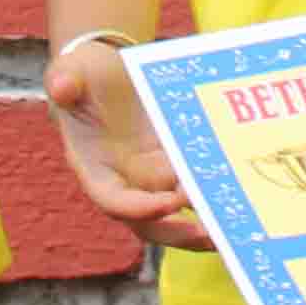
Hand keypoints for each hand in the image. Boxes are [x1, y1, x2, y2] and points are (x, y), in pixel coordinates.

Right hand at [48, 37, 216, 254]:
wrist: (106, 69)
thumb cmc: (84, 73)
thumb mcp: (71, 70)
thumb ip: (65, 79)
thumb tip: (62, 86)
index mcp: (93, 168)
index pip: (112, 200)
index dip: (139, 208)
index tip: (169, 204)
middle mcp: (123, 181)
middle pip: (149, 223)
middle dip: (179, 233)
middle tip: (212, 235)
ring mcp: (149, 176)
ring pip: (177, 210)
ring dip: (203, 221)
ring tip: (236, 226)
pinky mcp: (172, 162)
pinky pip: (193, 182)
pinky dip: (214, 190)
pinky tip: (243, 193)